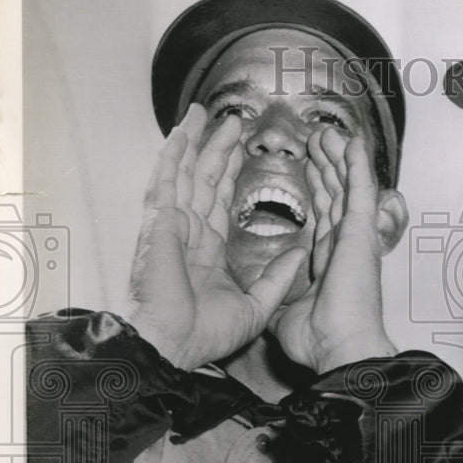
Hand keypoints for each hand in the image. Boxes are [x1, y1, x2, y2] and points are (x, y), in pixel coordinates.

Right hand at [129, 105, 306, 369]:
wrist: (177, 348)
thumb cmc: (206, 336)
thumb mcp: (257, 305)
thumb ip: (276, 276)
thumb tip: (301, 252)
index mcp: (207, 251)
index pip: (221, 202)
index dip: (231, 176)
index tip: (244, 152)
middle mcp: (189, 234)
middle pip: (205, 180)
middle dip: (219, 149)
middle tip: (233, 123)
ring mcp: (172, 227)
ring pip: (187, 174)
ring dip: (198, 143)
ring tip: (210, 114)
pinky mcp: (161, 224)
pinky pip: (166, 182)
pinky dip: (173, 156)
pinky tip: (183, 133)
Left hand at [268, 127, 394, 374]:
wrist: (339, 347)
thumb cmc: (320, 340)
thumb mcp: (285, 316)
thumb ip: (279, 299)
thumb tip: (269, 302)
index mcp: (328, 261)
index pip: (323, 214)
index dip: (316, 188)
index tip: (307, 167)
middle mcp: (344, 245)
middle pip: (335, 194)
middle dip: (326, 166)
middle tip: (317, 141)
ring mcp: (355, 236)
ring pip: (347, 186)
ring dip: (338, 159)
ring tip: (328, 134)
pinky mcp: (362, 231)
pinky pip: (360, 190)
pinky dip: (357, 165)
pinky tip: (352, 143)